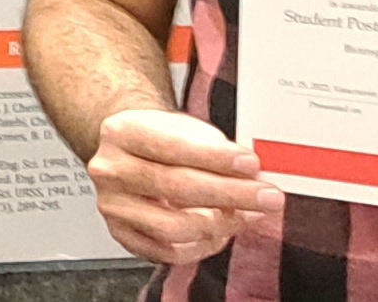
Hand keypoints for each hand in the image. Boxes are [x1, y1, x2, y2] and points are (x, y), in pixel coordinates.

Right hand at [85, 108, 282, 263]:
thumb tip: (250, 172)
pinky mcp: (123, 234)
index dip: (215, 157)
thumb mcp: (183, 126)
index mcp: (123, 132)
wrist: (128, 150)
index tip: (251, 164)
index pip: (172, 146)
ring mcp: (114, 206)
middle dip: (229, 193)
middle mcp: (111, 170)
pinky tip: (222, 232)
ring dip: (220, 224)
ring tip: (248, 214)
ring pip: (172, 226)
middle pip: (174, 187)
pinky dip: (201, 245)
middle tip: (265, 196)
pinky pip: (168, 252)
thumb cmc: (160, 137)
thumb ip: (213, 146)